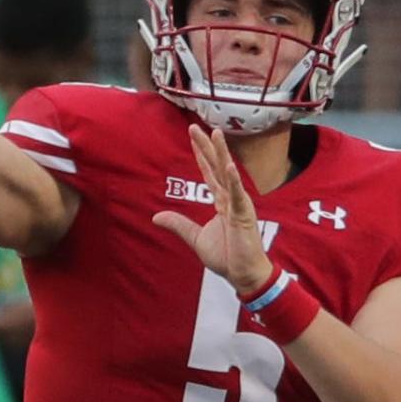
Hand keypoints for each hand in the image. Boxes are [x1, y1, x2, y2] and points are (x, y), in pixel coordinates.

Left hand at [152, 125, 271, 295]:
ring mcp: (239, 205)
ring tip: (216, 134)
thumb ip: (179, 225)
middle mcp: (230, 199)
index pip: (209, 174)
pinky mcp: (244, 216)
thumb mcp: (196, 238)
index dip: (200, 156)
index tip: (193, 138)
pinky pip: (238, 195)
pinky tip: (228, 166)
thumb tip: (156, 217)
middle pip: (216, 167)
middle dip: (206, 147)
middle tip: (194, 127)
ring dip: (221, 154)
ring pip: (228, 174)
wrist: (243, 275)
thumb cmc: (227, 257)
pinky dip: (234, 181)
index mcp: (221, 203)